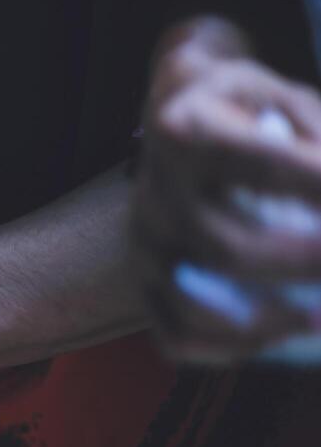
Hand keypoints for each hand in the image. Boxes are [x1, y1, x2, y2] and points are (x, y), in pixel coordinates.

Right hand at [132, 16, 320, 361]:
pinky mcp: (143, 280)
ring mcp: (142, 242)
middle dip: (303, 265)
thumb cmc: (249, 108)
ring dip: (266, 323)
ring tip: (318, 320)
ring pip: (192, 304)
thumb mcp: (287, 97)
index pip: (263, 168)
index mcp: (186, 131)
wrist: (178, 113)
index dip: (318, 190)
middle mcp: (153, 192)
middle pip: (225, 249)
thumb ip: (318, 137)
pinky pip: (174, 334)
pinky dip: (226, 350)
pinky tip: (277, 339)